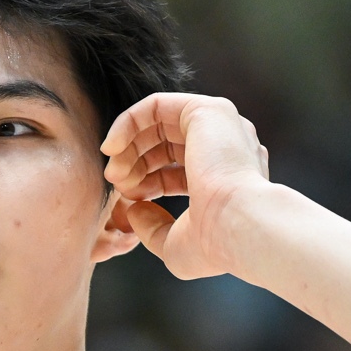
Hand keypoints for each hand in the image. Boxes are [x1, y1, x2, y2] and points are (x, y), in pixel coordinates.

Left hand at [101, 93, 272, 279]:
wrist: (239, 227)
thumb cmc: (215, 244)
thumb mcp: (176, 244)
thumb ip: (154, 227)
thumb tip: (135, 211)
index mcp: (225, 178)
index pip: (175, 172)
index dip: (145, 184)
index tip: (128, 202)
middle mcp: (226, 148)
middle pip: (165, 146)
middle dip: (133, 165)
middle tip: (116, 184)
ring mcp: (220, 127)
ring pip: (159, 124)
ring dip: (128, 146)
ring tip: (114, 173)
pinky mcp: (207, 111)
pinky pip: (156, 105)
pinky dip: (128, 122)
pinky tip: (111, 147)